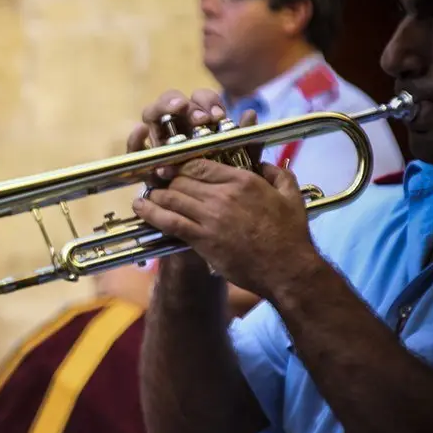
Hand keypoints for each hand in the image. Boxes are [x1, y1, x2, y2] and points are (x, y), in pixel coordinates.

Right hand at [126, 88, 260, 183]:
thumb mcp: (241, 165)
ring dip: (163, 108)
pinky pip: (134, 147)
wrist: (211, 218)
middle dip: (186, 105)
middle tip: (201, 118)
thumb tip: (250, 114)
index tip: (217, 114)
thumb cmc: (225, 189)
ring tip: (177, 110)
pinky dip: (135, 138)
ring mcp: (158, 143)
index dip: (207, 101)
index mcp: (201, 124)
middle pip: (174, 102)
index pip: (200, 100)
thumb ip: (247, 141)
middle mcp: (177, 129)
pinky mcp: (144, 162)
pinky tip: (140, 131)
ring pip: (153, 115)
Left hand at [130, 158, 319, 298]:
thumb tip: (264, 163)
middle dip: (167, 180)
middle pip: (182, 179)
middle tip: (157, 183)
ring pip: (172, 197)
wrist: (287, 269)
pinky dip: (152, 213)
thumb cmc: (291, 235)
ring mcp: (211, 217)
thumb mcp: (291, 196)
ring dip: (155, 195)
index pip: (199, 164)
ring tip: (145, 196)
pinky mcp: (203, 239)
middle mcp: (223, 195)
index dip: (180, 165)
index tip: (171, 167)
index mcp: (242, 180)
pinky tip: (141, 208)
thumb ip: (277, 174)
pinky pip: (170, 221)